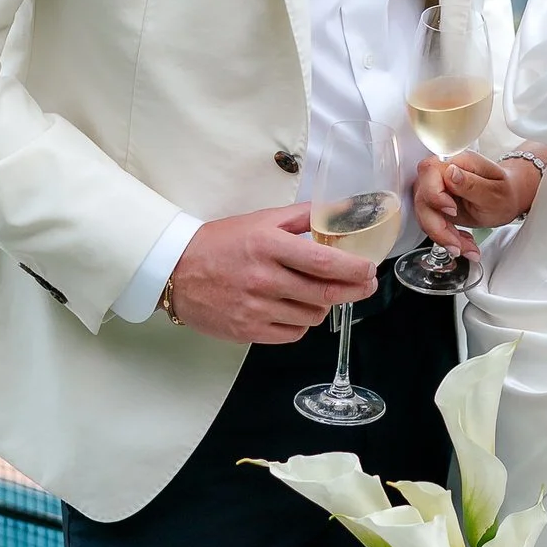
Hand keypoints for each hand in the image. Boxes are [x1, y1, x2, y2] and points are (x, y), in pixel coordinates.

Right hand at [167, 206, 375, 344]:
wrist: (177, 269)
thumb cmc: (221, 242)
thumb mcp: (261, 220)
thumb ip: (302, 216)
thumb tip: (340, 211)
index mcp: (268, 246)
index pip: (323, 262)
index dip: (353, 269)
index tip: (370, 269)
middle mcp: (264, 278)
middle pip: (324, 293)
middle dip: (353, 290)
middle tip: (366, 285)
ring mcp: (255, 308)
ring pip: (311, 316)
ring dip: (322, 306)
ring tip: (318, 293)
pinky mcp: (247, 331)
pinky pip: (292, 334)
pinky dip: (301, 324)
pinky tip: (295, 310)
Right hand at [413, 152, 541, 253]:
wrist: (509, 199)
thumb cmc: (505, 192)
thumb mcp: (495, 192)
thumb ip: (471, 183)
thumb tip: (450, 173)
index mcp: (458, 163)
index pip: (429, 171)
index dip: (434, 194)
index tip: (451, 210)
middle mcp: (443, 175)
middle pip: (422, 198)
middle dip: (438, 226)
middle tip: (458, 242)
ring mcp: (438, 191)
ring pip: (424, 215)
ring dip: (443, 236)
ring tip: (466, 247)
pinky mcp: (437, 207)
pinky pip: (432, 223)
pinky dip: (446, 238)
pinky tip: (463, 244)